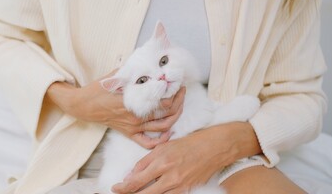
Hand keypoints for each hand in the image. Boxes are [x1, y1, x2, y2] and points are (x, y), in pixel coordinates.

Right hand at [46, 71, 185, 148]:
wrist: (83, 105)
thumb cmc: (99, 89)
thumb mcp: (117, 75)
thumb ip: (134, 70)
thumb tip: (150, 60)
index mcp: (134, 101)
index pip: (163, 100)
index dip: (174, 92)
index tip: (177, 82)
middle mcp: (136, 117)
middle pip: (167, 113)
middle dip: (179, 102)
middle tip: (181, 91)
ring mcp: (133, 127)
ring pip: (162, 128)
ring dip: (175, 117)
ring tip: (179, 105)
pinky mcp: (129, 133)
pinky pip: (147, 142)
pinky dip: (160, 140)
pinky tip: (168, 132)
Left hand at [112, 122, 261, 193]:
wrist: (216, 147)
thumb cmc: (190, 143)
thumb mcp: (164, 147)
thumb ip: (146, 162)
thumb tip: (131, 175)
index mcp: (161, 161)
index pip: (136, 180)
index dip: (122, 187)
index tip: (115, 188)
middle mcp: (169, 175)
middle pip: (143, 193)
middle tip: (120, 193)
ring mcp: (180, 185)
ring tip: (137, 192)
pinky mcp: (188, 190)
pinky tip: (155, 191)